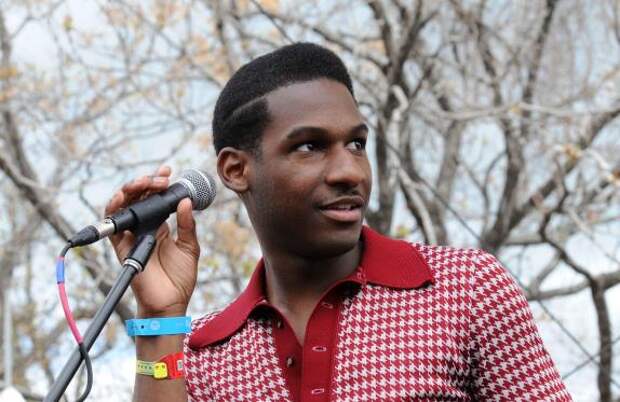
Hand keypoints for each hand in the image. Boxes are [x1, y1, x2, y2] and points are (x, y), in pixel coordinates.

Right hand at [105, 166, 199, 316]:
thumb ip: (187, 224)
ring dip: (131, 189)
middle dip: (147, 182)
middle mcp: (144, 227)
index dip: (158, 182)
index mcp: (160, 225)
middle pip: (138, 197)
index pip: (155, 198)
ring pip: (123, 206)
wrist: (171, 302)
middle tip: (161, 178)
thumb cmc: (181, 278)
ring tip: (144, 182)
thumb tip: (186, 201)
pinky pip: (112, 225)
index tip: (168, 170)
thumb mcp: (190, 247)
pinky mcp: (121, 247)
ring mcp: (131, 236)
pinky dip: (114, 209)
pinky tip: (122, 197)